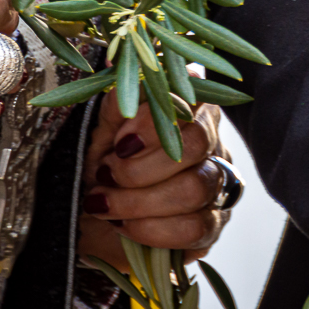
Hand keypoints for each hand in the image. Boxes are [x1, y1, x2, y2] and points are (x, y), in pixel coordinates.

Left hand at [78, 99, 228, 267]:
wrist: (91, 223)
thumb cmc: (101, 168)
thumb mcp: (100, 134)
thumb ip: (115, 108)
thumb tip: (122, 79)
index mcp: (188, 110)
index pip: (191, 100)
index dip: (155, 121)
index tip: (120, 143)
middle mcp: (211, 143)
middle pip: (196, 144)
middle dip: (141, 166)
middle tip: (105, 174)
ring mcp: (217, 187)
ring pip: (195, 188)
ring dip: (139, 200)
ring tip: (105, 204)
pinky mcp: (211, 226)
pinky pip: (194, 228)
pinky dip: (150, 229)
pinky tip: (123, 225)